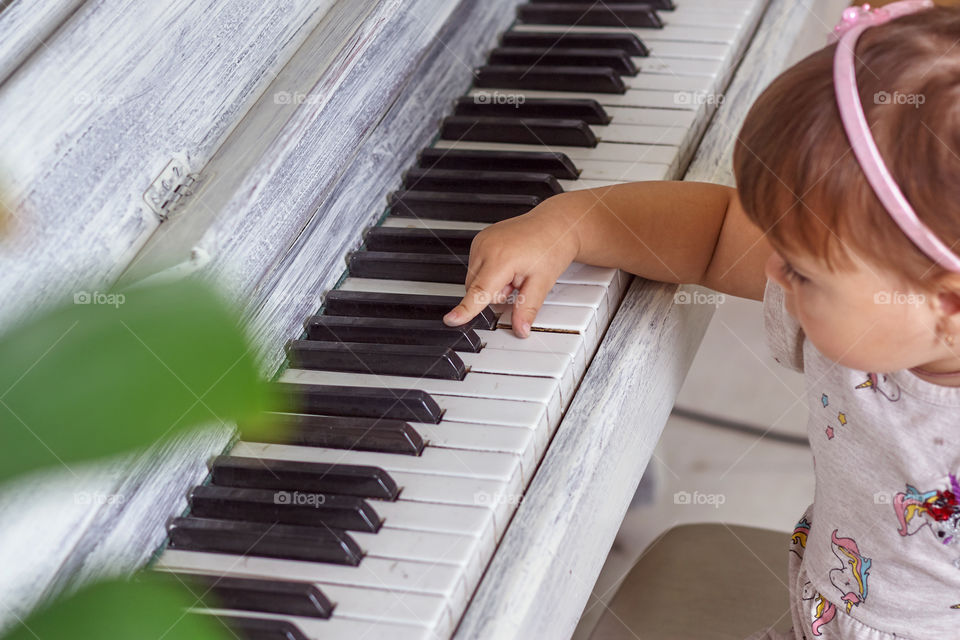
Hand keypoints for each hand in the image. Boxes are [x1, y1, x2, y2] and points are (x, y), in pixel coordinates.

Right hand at [443, 197, 580, 336]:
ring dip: (491, 283)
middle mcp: (485, 247)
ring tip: (514, 271)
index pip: (479, 292)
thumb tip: (520, 330)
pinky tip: (508, 263)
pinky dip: (489, 271)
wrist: (556, 223)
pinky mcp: (480, 239)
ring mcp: (481, 240)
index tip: (451, 320)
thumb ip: (527, 309)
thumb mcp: (543, 282)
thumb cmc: (552, 247)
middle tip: (518, 282)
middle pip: (475, 289)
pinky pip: (476, 266)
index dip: (465, 309)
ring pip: (474, 279)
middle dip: (494, 294)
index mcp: (501, 258)